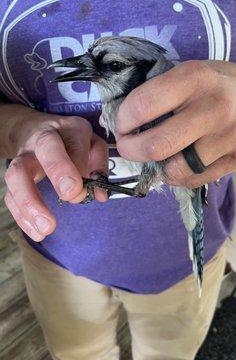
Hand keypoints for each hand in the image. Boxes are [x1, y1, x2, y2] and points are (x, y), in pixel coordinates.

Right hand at [4, 112, 107, 240]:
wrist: (34, 130)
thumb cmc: (71, 141)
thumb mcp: (92, 145)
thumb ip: (98, 166)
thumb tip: (99, 195)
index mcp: (69, 129)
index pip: (75, 142)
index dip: (79, 164)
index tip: (81, 189)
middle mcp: (44, 138)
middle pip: (46, 148)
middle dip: (58, 170)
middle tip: (70, 197)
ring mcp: (24, 156)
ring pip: (18, 173)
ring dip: (31, 202)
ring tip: (46, 228)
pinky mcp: (13, 175)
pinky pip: (10, 194)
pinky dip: (22, 216)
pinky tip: (37, 232)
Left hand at [116, 60, 235, 187]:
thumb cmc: (209, 85)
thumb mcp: (183, 73)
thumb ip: (153, 94)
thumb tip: (114, 124)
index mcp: (195, 78)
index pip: (143, 106)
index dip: (122, 121)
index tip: (121, 125)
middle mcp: (215, 107)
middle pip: (157, 146)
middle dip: (131, 150)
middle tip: (128, 146)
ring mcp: (230, 135)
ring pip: (175, 170)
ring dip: (156, 166)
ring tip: (156, 154)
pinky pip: (193, 180)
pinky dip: (176, 176)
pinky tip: (177, 161)